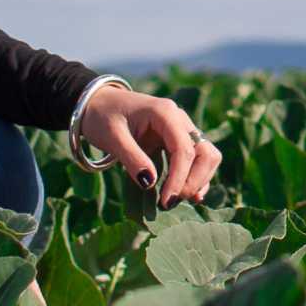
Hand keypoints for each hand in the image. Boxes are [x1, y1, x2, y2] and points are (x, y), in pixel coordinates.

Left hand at [75, 83, 224, 203]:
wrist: (97, 104)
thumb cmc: (102, 117)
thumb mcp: (112, 137)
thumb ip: (132, 158)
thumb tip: (149, 183)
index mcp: (165, 113)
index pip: (184, 149)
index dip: (178, 178)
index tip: (165, 201)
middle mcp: (180, 120)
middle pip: (204, 153)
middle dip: (193, 181)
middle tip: (169, 202)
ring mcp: (182, 130)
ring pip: (207, 157)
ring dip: (197, 181)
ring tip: (176, 200)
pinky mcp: (179, 141)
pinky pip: (198, 160)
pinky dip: (196, 178)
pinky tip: (187, 195)